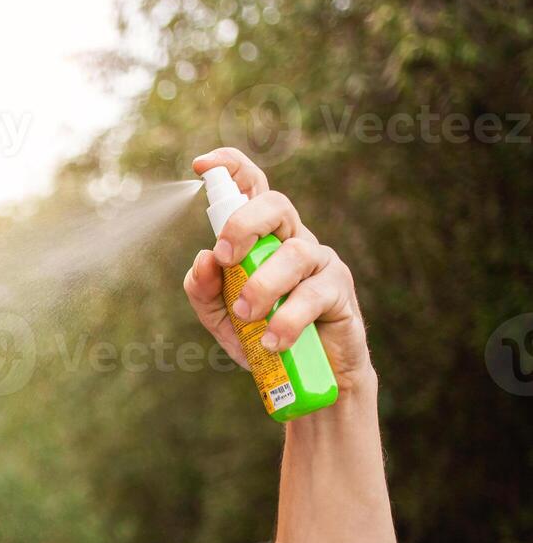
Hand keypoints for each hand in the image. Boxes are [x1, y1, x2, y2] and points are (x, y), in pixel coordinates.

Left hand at [183, 148, 373, 392]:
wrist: (307, 377)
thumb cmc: (262, 334)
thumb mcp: (220, 316)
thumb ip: (203, 289)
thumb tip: (203, 258)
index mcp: (263, 237)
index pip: (253, 188)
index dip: (232, 168)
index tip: (202, 164)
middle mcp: (293, 239)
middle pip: (276, 205)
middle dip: (244, 224)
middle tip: (224, 258)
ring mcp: (319, 262)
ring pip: (294, 253)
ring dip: (263, 285)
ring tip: (246, 315)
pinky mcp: (339, 291)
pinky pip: (313, 294)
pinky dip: (287, 320)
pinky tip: (272, 341)